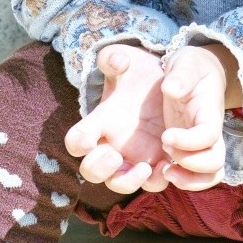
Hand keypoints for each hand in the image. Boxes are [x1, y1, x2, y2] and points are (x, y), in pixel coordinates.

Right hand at [64, 45, 171, 193]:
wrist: (165, 83)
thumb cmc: (138, 74)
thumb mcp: (127, 61)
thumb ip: (115, 58)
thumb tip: (116, 61)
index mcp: (98, 123)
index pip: (76, 140)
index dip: (77, 143)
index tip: (86, 140)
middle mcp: (111, 146)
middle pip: (92, 171)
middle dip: (100, 168)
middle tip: (114, 157)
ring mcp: (133, 158)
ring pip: (120, 184)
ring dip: (129, 181)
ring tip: (145, 167)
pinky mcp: (156, 163)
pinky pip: (152, 183)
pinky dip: (156, 180)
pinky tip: (166, 166)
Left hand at [156, 45, 232, 190]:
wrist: (196, 73)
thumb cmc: (191, 67)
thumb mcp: (186, 63)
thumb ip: (181, 74)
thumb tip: (171, 88)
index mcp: (210, 112)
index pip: (209, 135)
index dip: (190, 141)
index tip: (165, 135)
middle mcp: (210, 133)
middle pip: (215, 162)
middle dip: (189, 162)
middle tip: (165, 147)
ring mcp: (202, 145)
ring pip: (210, 175)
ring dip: (189, 180)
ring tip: (164, 171)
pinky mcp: (191, 151)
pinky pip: (197, 176)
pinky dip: (184, 180)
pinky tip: (162, 170)